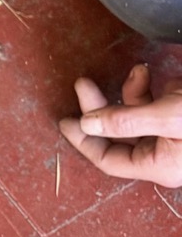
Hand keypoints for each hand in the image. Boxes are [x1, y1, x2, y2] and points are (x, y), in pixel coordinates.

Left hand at [58, 63, 181, 186]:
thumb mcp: (168, 118)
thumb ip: (126, 121)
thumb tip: (87, 124)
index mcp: (159, 165)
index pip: (109, 160)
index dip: (84, 141)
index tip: (65, 121)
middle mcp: (163, 154)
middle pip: (117, 135)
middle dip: (99, 108)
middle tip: (83, 84)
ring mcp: (170, 135)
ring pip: (132, 116)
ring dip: (125, 93)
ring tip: (133, 71)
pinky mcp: (177, 116)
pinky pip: (152, 104)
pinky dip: (144, 87)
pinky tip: (144, 71)